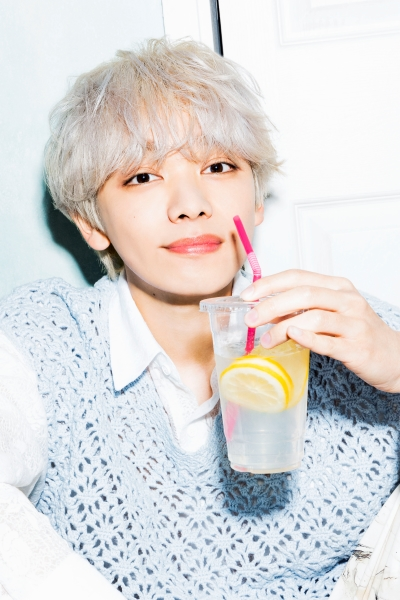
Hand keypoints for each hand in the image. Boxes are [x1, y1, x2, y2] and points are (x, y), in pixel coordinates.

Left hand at [240, 269, 399, 392]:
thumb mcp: (330, 314)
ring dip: (284, 328)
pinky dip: (308, 338)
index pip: (298, 276)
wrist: (394, 357)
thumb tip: (263, 310)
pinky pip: (329, 341)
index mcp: (337, 287)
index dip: (269, 284)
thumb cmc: (357, 333)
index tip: (247, 295)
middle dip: (271, 305)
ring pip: (314, 317)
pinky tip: (292, 338)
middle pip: (304, 294)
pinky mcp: (357, 347)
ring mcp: (354, 323)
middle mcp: (347, 300)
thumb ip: (300, 310)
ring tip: (266, 340)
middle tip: (250, 319)